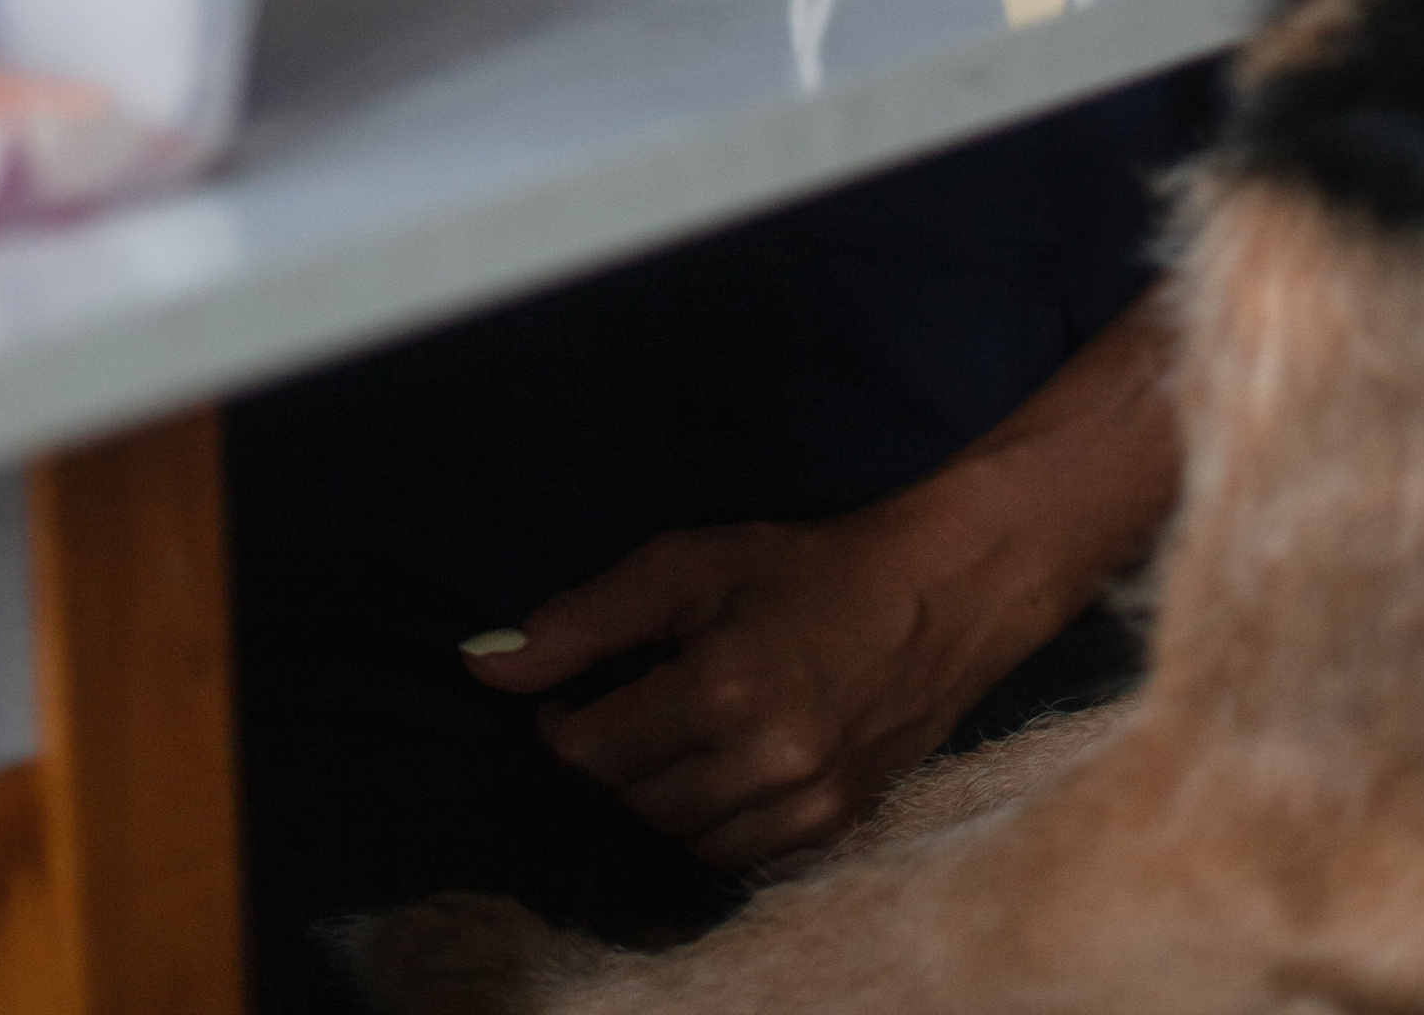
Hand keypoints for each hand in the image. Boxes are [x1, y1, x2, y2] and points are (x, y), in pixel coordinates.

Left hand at [458, 510, 1031, 874]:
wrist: (938, 594)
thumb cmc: (805, 568)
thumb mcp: (691, 563)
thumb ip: (586, 617)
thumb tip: (485, 665)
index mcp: (722, 688)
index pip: (590, 754)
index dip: (562, 727)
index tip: (573, 698)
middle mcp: (763, 762)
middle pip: (628, 808)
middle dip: (603, 770)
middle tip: (610, 720)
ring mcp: (803, 809)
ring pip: (675, 846)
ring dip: (649, 807)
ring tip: (657, 749)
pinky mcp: (832, 832)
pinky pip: (731, 861)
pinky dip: (703, 829)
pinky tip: (705, 781)